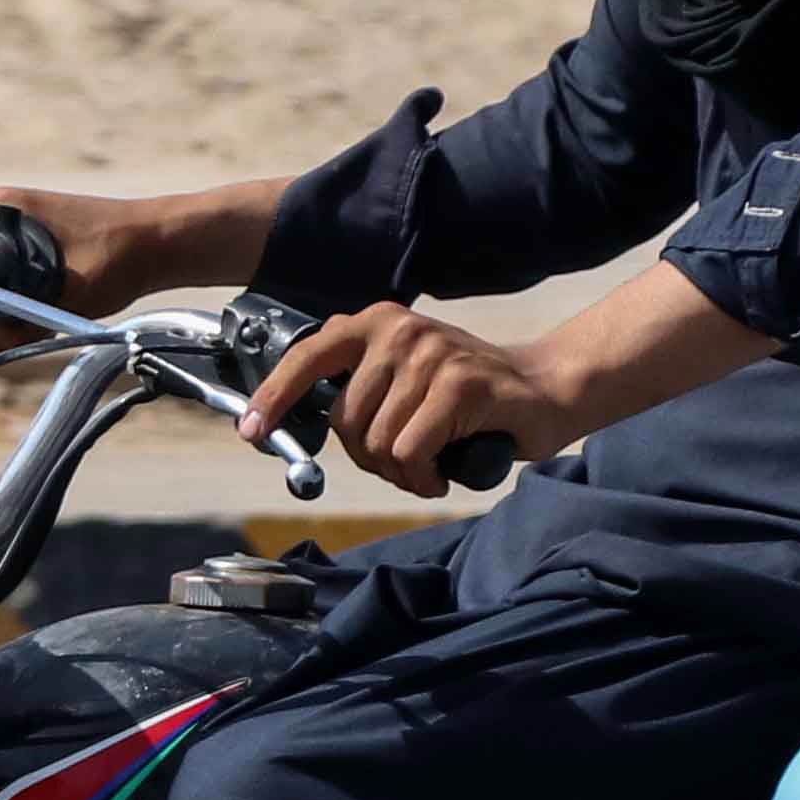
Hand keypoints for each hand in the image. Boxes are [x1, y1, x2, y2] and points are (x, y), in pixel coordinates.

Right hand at [0, 184, 159, 320]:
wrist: (161, 242)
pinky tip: (48, 304)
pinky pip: (9, 269)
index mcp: (0, 208)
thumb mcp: (67, 301)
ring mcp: (17, 219)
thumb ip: (19, 328)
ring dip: (7, 301)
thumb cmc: (120, 259)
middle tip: (23, 326)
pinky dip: (22, 292)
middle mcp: (2, 208)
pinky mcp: (33, 233)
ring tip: (42, 313)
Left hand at [245, 301, 558, 493]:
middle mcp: (398, 330)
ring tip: (430, 463)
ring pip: (378, 443)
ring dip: (401, 472)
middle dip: (369, 459)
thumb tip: (299, 423)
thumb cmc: (469, 396)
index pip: (308, 357)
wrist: (547, 389)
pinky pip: (411, 453)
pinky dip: (422, 477)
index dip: (274, 397)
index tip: (251, 430)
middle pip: (345, 422)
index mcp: (377, 322)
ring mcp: (429, 354)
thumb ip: (360, 387)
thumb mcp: (404, 376)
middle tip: (404, 462)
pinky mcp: (459, 384)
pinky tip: (442, 471)